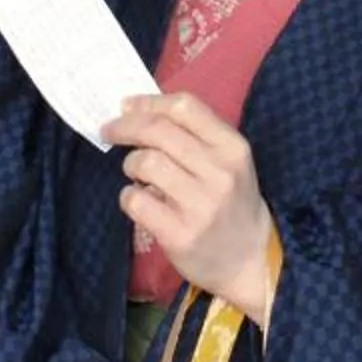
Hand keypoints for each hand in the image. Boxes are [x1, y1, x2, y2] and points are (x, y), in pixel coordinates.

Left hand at [104, 94, 278, 324]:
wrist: (251, 259)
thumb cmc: (232, 202)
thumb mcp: (230, 162)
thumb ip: (195, 135)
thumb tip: (138, 109)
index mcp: (233, 148)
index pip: (185, 107)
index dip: (149, 102)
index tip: (127, 106)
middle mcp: (220, 173)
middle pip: (158, 131)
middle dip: (125, 127)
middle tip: (110, 131)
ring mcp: (200, 205)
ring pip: (145, 163)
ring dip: (130, 164)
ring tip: (136, 174)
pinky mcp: (180, 234)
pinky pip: (136, 201)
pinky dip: (129, 196)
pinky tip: (139, 200)